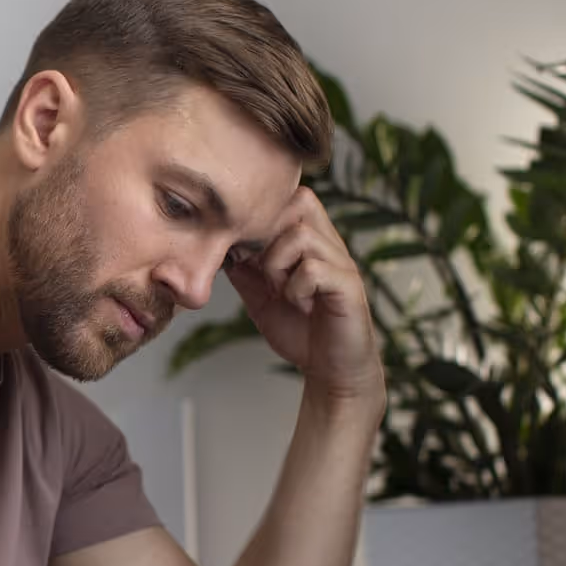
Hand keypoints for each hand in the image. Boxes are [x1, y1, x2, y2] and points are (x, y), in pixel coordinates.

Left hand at [226, 187, 383, 411]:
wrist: (329, 368)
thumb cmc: (299, 328)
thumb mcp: (260, 295)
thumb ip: (243, 269)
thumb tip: (216, 245)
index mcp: (309, 241)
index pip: (287, 197)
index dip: (259, 216)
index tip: (244, 252)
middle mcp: (329, 244)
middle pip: (299, 201)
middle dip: (267, 234)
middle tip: (261, 268)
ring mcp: (341, 263)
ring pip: (300, 235)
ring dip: (278, 264)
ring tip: (281, 291)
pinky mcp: (349, 286)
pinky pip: (314, 269)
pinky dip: (296, 288)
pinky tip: (299, 304)